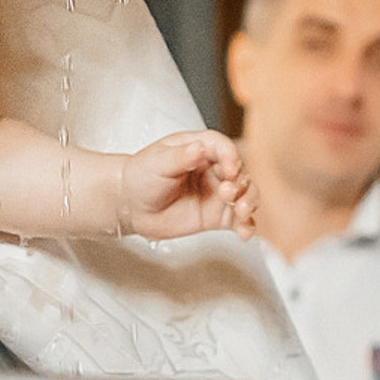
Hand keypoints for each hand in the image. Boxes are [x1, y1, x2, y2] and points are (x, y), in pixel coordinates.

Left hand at [116, 132, 255, 241]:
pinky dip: (246, 226)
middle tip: (227, 193)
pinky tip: (245, 233)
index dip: (230, 156)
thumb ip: (179, 156)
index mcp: (199, 148)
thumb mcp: (156, 163)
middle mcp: (213, 169)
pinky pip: (238, 220)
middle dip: (240, 182)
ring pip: (245, 194)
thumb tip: (199, 148)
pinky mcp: (217, 216)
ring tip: (241, 211)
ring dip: (249, 201)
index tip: (230, 168)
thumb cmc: (141, 177)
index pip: (222, 147)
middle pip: (240, 171)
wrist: (130, 206)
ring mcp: (217, 193)